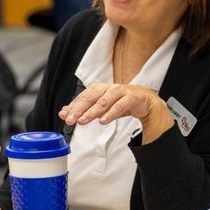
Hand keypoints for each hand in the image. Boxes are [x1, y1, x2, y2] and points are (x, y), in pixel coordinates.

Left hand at [59, 82, 173, 141]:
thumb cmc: (122, 102)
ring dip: (92, 112)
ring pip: (104, 101)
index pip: (83, 97)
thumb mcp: (101, 106)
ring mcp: (120, 92)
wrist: (146, 101)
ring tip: (82, 121)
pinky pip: (119, 106)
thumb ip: (85, 109)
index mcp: (99, 89)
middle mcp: (108, 89)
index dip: (73, 106)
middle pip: (90, 97)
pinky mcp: (131, 98)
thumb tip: (64, 112)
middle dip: (79, 109)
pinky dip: (110, 113)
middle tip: (70, 120)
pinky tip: (103, 121)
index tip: (63, 115)